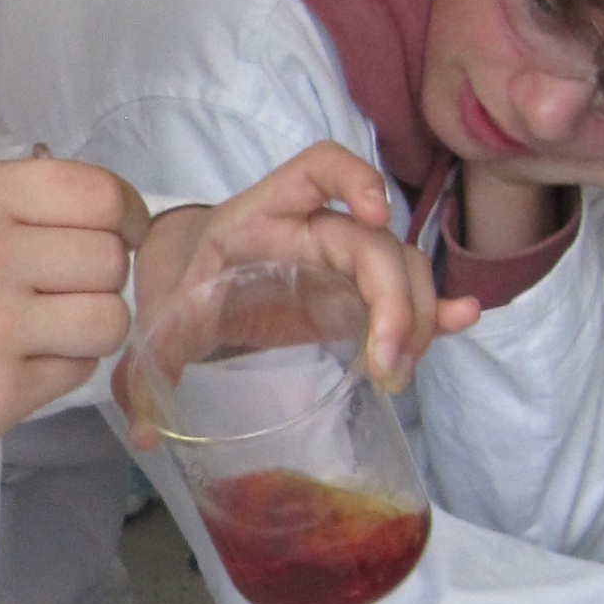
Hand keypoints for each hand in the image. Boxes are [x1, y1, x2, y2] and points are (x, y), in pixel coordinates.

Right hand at [0, 156, 147, 461]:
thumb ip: (14, 201)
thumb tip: (103, 209)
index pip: (96, 192)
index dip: (126, 214)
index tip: (122, 232)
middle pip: (109, 257)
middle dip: (101, 275)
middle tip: (64, 288)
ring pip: (110, 318)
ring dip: (92, 325)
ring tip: (50, 328)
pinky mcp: (3, 391)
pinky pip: (79, 371)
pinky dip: (61, 366)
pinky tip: (19, 361)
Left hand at [121, 142, 479, 428]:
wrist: (192, 283)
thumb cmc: (184, 288)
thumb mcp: (165, 320)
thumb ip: (147, 371)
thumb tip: (141, 434)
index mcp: (261, 218)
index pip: (316, 169)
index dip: (352, 179)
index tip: (373, 215)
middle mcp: (312, 229)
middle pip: (372, 245)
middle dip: (392, 300)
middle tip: (386, 364)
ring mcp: (341, 261)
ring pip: (399, 272)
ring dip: (414, 319)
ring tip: (396, 375)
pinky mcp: (358, 294)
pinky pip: (408, 294)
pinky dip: (438, 308)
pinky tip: (463, 321)